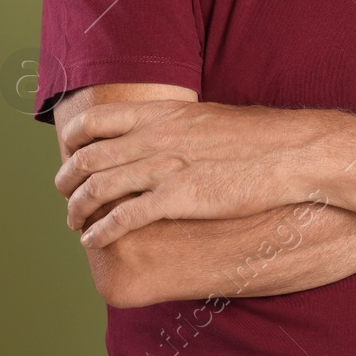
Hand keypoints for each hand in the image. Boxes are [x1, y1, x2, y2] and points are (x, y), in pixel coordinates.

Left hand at [54, 99, 307, 248]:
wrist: (291, 152)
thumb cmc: (260, 138)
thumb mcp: (210, 119)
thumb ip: (179, 127)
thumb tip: (167, 135)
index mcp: (162, 114)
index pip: (96, 121)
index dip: (73, 140)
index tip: (69, 155)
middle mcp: (155, 137)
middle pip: (88, 158)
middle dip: (66, 180)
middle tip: (64, 194)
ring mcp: (164, 167)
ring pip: (97, 190)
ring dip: (77, 209)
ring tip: (74, 222)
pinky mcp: (177, 198)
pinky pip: (123, 218)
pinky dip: (101, 231)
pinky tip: (94, 241)